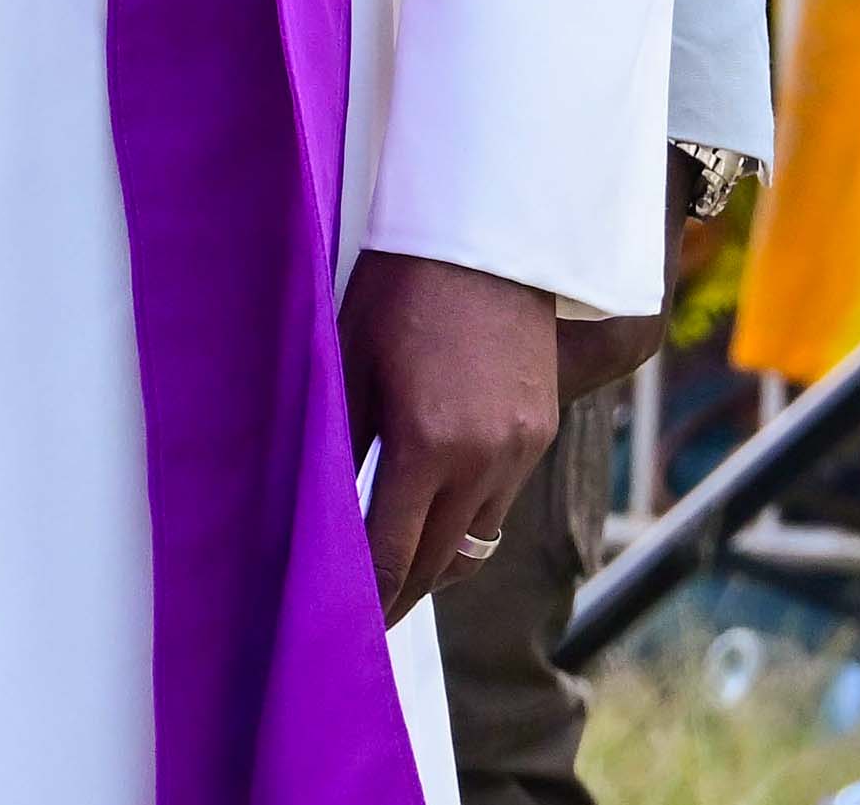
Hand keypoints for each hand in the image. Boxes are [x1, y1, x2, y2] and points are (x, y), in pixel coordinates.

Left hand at [339, 250, 560, 617]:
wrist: (489, 233)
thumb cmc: (401, 288)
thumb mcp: (352, 362)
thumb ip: (340, 445)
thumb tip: (317, 511)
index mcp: (429, 444)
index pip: (393, 556)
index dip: (366, 600)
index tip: (341, 628)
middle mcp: (484, 459)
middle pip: (439, 564)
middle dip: (400, 596)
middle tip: (365, 619)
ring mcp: (522, 448)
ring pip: (475, 539)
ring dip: (436, 561)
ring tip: (397, 571)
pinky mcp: (542, 430)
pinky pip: (500, 500)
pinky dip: (467, 517)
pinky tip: (435, 510)